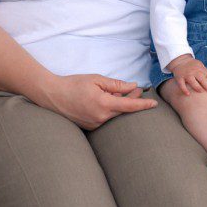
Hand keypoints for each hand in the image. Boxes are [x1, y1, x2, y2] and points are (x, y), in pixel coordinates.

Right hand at [41, 74, 156, 129]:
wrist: (52, 95)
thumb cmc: (73, 84)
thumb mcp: (95, 79)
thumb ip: (116, 84)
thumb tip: (132, 86)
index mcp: (104, 104)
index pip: (129, 106)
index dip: (143, 104)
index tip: (154, 103)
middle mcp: (101, 117)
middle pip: (123, 111)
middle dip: (132, 100)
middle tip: (137, 89)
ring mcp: (95, 124)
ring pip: (114, 115)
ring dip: (119, 105)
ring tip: (118, 93)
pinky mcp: (90, 127)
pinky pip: (105, 119)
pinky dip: (109, 110)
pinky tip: (106, 100)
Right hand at [169, 56, 206, 95]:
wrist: (180, 60)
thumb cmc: (192, 65)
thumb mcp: (199, 65)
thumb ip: (205, 72)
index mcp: (199, 67)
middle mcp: (193, 71)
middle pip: (202, 79)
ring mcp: (186, 74)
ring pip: (193, 83)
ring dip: (198, 88)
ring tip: (201, 91)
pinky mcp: (179, 78)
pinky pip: (182, 85)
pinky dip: (185, 90)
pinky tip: (188, 94)